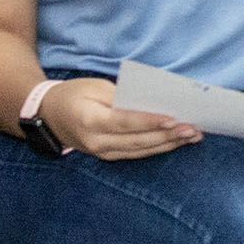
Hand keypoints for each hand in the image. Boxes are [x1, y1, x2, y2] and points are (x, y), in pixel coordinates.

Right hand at [42, 76, 192, 160]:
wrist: (50, 115)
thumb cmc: (74, 95)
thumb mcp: (95, 87)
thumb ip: (122, 97)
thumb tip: (152, 104)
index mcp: (89, 120)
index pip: (125, 122)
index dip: (150, 121)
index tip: (174, 118)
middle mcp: (96, 142)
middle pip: (137, 140)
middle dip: (168, 135)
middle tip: (193, 128)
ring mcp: (102, 153)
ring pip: (140, 150)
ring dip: (168, 144)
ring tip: (192, 136)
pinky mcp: (108, 156)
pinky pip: (136, 153)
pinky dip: (158, 148)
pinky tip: (176, 142)